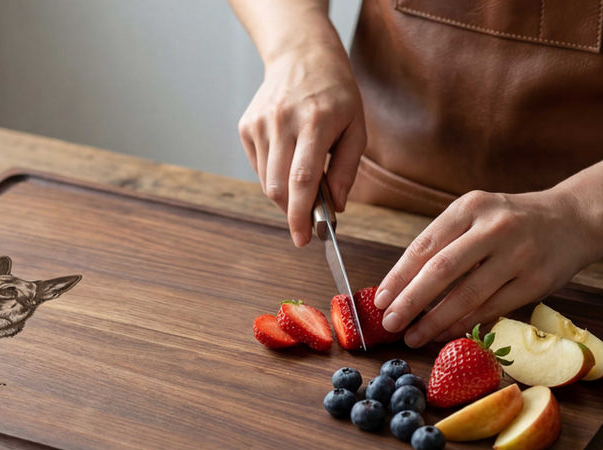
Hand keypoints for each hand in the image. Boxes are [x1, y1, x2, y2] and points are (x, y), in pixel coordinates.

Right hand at [238, 46, 365, 246]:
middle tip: (309, 219)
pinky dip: (274, 176)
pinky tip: (288, 158)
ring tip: (303, 179)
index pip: (302, 179)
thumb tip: (336, 206)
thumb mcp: (356, 127)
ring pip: (266, 181)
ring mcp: (260, 123)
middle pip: (278, 186)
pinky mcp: (246, 127)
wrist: (301, 57)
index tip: (303, 238)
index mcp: (316, 122)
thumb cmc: (335, 94)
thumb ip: (346, 169)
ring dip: (284, 194)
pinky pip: (259, 167)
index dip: (301, 214)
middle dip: (292, 211)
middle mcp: (283, 121)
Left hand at [373, 188, 602, 346]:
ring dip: (435, 321)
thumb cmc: (512, 221)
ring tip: (413, 336)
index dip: (398, 276)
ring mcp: (517, 255)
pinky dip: (464, 325)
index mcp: (470, 207)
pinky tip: (445, 334)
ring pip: (467, 295)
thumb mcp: (478, 215)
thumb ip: (446, 242)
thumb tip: (401, 286)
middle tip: (389, 323)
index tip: (379, 300)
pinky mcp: (535, 282)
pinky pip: (491, 309)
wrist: (574, 219)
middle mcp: (494, 228)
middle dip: (410, 301)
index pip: (425, 245)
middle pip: (441, 270)